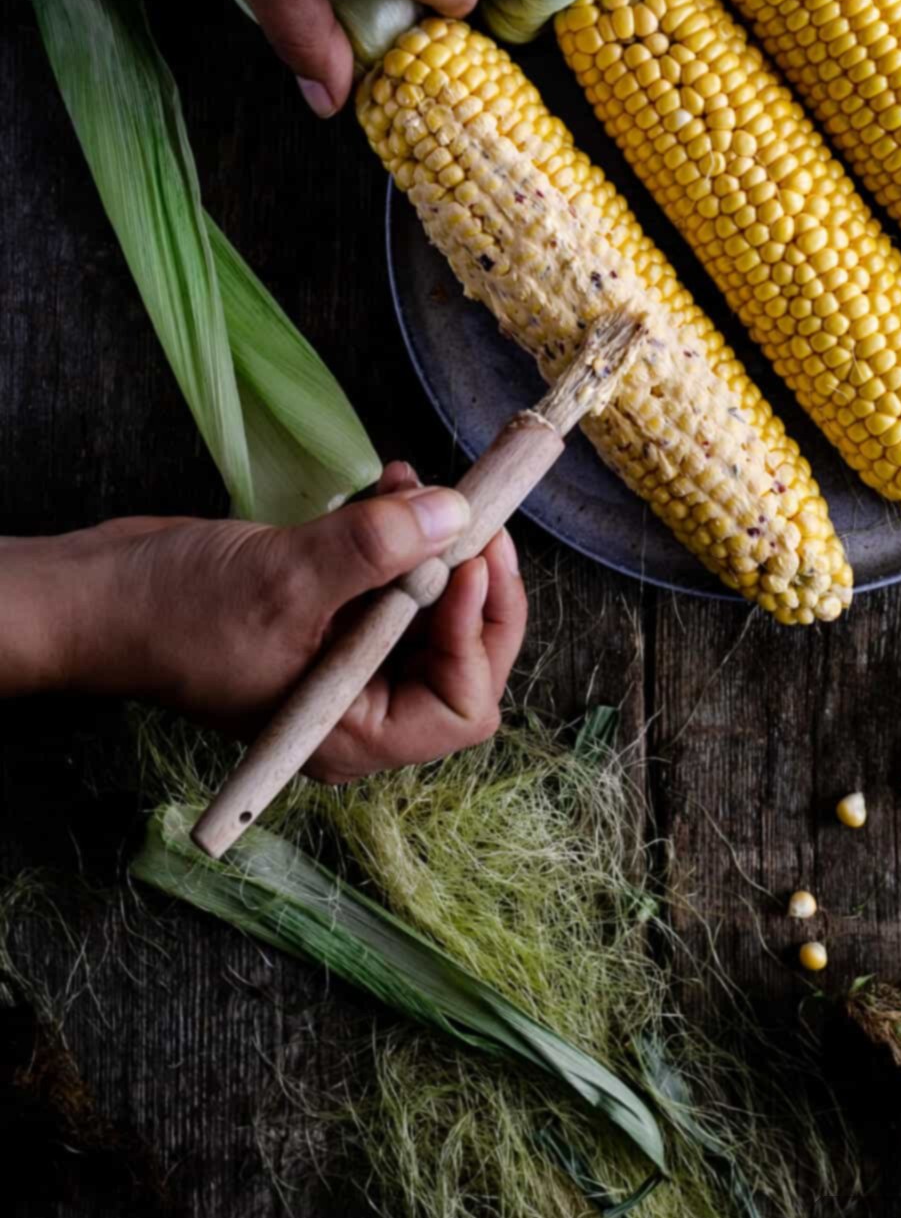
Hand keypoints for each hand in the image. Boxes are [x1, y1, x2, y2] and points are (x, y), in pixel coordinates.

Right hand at [0, 463, 525, 782]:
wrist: (102, 592)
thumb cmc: (175, 614)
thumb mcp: (283, 578)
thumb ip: (375, 550)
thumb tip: (455, 515)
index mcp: (355, 731)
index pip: (464, 705)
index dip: (482, 633)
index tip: (474, 561)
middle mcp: (362, 701)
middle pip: (464, 650)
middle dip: (473, 579)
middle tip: (475, 514)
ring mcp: (349, 655)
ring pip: (436, 603)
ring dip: (440, 542)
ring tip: (420, 487)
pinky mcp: (335, 609)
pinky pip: (397, 574)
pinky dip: (405, 529)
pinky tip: (392, 486)